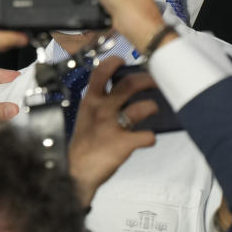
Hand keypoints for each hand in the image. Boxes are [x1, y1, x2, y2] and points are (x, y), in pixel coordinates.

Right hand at [67, 57, 156, 206]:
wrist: (76, 170)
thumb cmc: (83, 142)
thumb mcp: (85, 115)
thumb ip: (99, 102)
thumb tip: (120, 91)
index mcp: (90, 100)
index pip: (100, 72)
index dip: (113, 63)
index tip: (123, 61)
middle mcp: (102, 109)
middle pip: (129, 84)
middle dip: (146, 80)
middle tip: (154, 82)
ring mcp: (113, 125)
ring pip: (142, 108)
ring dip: (152, 106)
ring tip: (154, 109)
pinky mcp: (123, 143)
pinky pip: (146, 136)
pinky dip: (150, 137)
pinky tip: (147, 139)